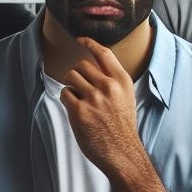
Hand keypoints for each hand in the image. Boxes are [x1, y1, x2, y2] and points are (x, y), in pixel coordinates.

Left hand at [60, 37, 143, 176]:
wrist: (123, 153)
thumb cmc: (122, 126)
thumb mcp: (126, 97)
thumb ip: (112, 81)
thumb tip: (93, 65)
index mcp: (122, 81)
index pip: (103, 53)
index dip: (89, 43)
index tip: (80, 39)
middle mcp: (108, 87)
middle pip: (81, 64)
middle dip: (77, 74)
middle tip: (80, 87)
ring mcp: (94, 99)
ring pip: (70, 77)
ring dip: (70, 86)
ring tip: (79, 99)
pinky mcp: (80, 111)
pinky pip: (65, 94)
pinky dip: (67, 100)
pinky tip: (77, 110)